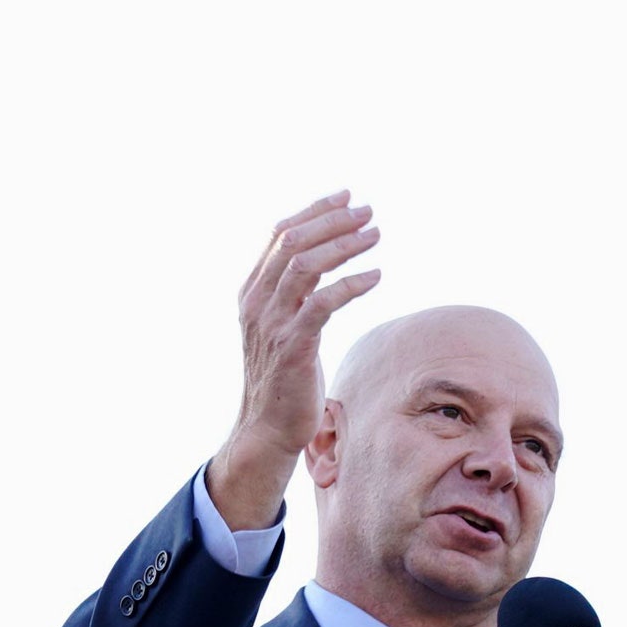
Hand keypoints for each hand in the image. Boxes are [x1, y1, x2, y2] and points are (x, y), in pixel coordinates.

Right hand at [207, 191, 381, 530]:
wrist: (267, 429)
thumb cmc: (282, 378)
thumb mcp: (281, 327)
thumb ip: (292, 293)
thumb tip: (321, 260)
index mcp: (251, 293)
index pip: (279, 235)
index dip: (314, 210)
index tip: (346, 197)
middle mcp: (257, 303)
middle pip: (293, 241)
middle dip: (333, 220)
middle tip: (368, 213)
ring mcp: (272, 324)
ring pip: (306, 265)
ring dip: (344, 244)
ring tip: (375, 235)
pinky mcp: (293, 347)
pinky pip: (323, 303)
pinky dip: (352, 284)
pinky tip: (376, 276)